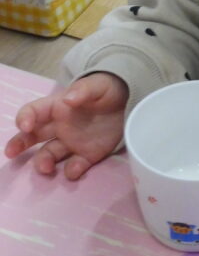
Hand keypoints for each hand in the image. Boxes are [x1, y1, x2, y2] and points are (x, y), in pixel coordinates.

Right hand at [4, 72, 128, 179]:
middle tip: (11, 153)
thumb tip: (69, 99)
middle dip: (19, 144)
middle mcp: (60, 126)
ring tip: (46, 168)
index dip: (25, 118)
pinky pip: (75, 166)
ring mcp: (72, 142)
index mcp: (58, 107)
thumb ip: (84, 90)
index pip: (34, 111)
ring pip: (50, 155)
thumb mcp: (99, 84)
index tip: (25, 126)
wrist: (130, 102)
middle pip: (32, 137)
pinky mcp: (88, 155)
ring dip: (43, 162)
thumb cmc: (108, 89)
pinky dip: (72, 171)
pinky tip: (74, 170)